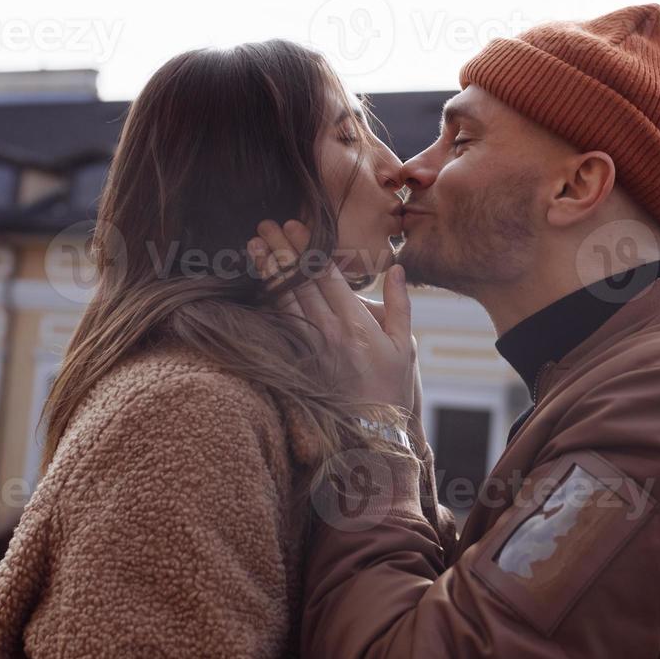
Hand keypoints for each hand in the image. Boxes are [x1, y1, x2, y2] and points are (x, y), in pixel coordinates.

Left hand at [247, 219, 415, 413]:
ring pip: (284, 299)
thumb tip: (396, 268)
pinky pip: (280, 324)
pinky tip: (257, 282)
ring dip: (268, 270)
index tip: (295, 225)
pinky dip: (267, 299)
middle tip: (265, 224)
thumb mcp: (405, 345)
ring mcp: (310, 347)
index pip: (326, 276)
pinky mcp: (298, 360)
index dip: (308, 248)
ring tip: (254, 244)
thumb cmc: (391, 388)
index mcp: (355, 323)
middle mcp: (328, 332)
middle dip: (282, 250)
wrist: (371, 434)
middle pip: (300, 282)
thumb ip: (400, 304)